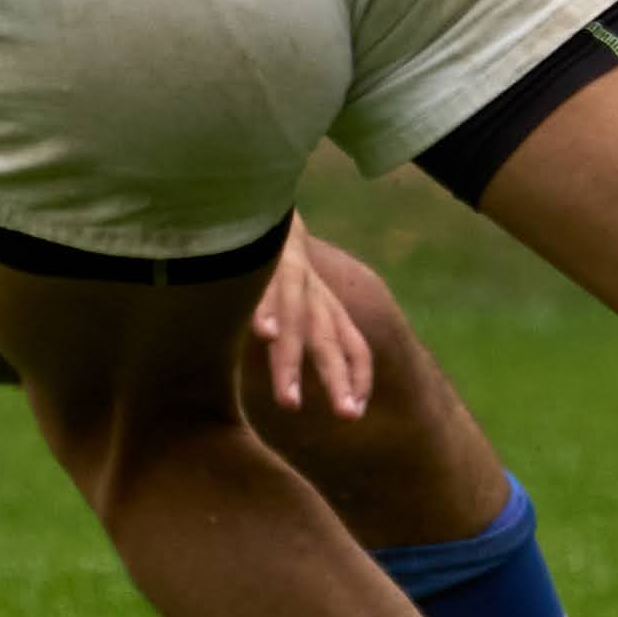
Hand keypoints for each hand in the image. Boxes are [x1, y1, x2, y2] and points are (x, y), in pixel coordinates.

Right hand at [249, 214, 375, 421]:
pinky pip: (264, 288)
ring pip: (295, 322)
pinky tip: (259, 333)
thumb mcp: (303, 297)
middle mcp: (313, 295)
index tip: (354, 413)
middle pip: (328, 341)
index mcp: (325, 306)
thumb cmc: (281, 262)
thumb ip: (309, 333)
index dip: (358, 377)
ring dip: (292, 362)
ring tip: (290, 402)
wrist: (266, 200)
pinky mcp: (263, 260)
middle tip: (346, 416)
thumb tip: (310, 382)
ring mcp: (289, 277)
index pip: (354, 345)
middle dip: (336, 380)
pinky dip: (265, 310)